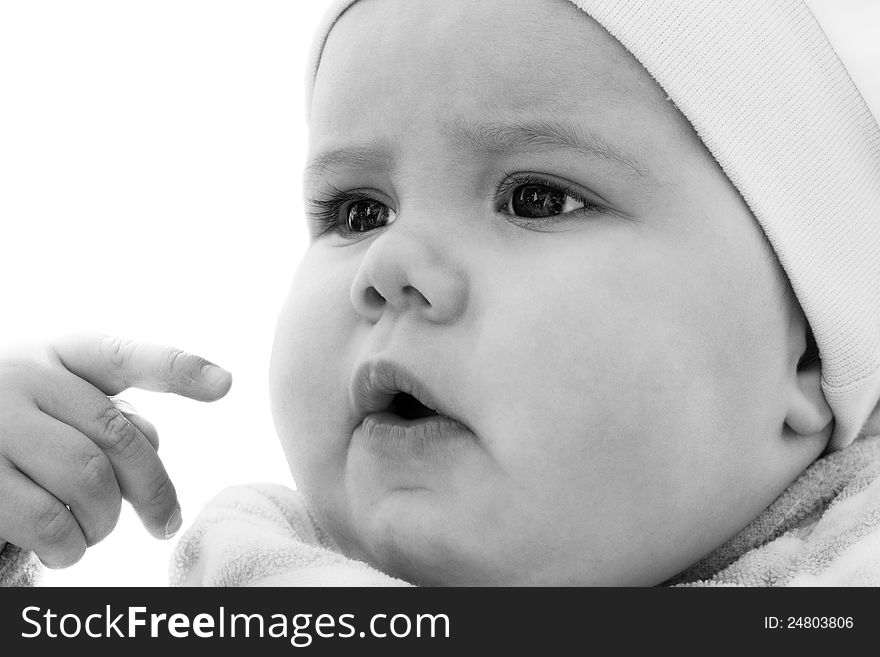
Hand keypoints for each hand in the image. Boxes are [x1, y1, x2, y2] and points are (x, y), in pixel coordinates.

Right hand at [0, 332, 231, 567]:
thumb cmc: (21, 423)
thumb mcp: (61, 400)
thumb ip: (110, 413)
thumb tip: (153, 444)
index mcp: (60, 353)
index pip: (126, 356)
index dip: (179, 369)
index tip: (225, 384)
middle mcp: (26, 377)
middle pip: (120, 437)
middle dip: (154, 489)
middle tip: (166, 523)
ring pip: (88, 481)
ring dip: (105, 520)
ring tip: (98, 530)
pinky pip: (47, 520)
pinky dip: (70, 545)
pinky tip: (67, 548)